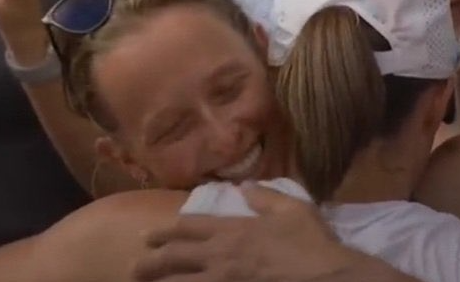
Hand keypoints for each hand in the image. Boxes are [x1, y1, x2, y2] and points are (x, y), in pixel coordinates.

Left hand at [133, 183, 360, 281]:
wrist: (325, 276)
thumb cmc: (310, 241)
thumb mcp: (292, 208)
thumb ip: (265, 196)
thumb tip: (245, 186)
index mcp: (233, 230)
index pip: (190, 227)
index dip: (166, 230)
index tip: (148, 235)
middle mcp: (220, 255)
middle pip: (175, 257)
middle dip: (150, 261)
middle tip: (133, 266)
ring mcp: (223, 280)